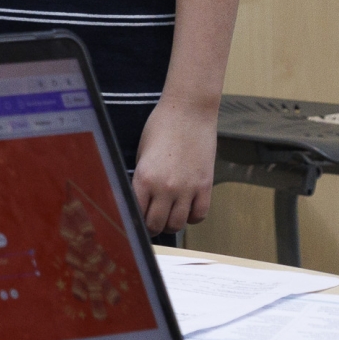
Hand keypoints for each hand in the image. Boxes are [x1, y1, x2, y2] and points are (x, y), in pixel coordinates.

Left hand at [131, 95, 218, 234]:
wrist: (189, 113)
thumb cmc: (160, 127)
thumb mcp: (142, 154)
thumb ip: (141, 179)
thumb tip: (139, 200)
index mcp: (144, 178)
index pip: (135, 213)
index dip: (133, 219)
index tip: (133, 221)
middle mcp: (166, 187)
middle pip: (157, 224)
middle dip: (151, 227)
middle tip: (149, 223)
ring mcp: (188, 189)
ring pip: (178, 224)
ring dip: (171, 224)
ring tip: (167, 217)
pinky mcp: (206, 186)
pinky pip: (200, 215)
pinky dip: (192, 217)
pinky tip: (186, 210)